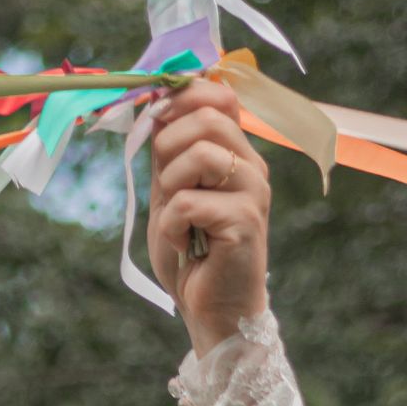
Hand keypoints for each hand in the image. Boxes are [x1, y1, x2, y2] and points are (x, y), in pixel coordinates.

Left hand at [146, 76, 270, 353]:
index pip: (221, 95)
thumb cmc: (191, 253)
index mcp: (237, 153)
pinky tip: (183, 244)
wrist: (211, 310)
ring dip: (170, 186)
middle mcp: (252, 167)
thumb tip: (152, 104)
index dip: (183, 95)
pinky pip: (189, 202)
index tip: (156, 120)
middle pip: (208, 116)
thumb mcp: (169, 192)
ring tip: (176, 218)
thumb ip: (166, 152)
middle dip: (168, 143)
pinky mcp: (246, 221)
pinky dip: (171, 225)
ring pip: (200, 154)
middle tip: (165, 183)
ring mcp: (254, 193)